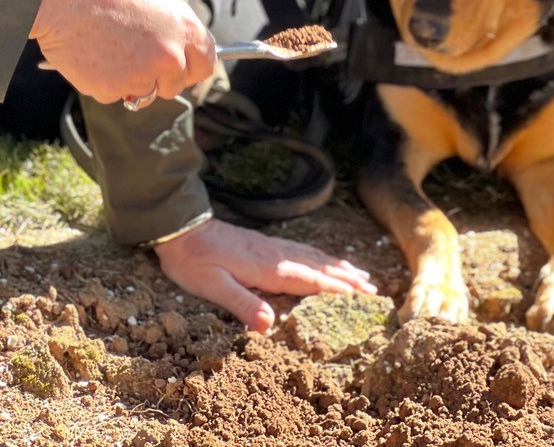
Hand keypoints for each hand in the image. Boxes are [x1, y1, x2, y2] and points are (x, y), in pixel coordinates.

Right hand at [31, 0, 215, 105]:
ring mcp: (141, 76)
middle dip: (160, 77)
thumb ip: (172, 25)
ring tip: (108, 47)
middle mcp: (169, 56)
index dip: (191, 67)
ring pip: (143, 91)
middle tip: (136, 58)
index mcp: (184, 28)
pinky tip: (91, 53)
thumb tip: (179, 45)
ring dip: (130, 79)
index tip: (181, 68)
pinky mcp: (112, 90)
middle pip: (176, 85)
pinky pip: (113, 93)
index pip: (205, 64)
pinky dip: (103, 80)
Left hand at [154, 217, 376, 332]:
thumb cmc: (192, 260)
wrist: (179, 226)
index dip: (339, 290)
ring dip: (337, 266)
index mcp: (268, 268)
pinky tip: (320, 258)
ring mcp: (269, 246)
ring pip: (312, 255)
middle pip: (319, 266)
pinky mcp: (261, 244)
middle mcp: (275, 255)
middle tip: (375, 288)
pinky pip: (300, 249)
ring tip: (358, 273)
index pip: (311, 281)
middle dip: (347, 277)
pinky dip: (319, 256)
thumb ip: (242, 304)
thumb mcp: (212, 287)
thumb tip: (270, 327)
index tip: (366, 297)